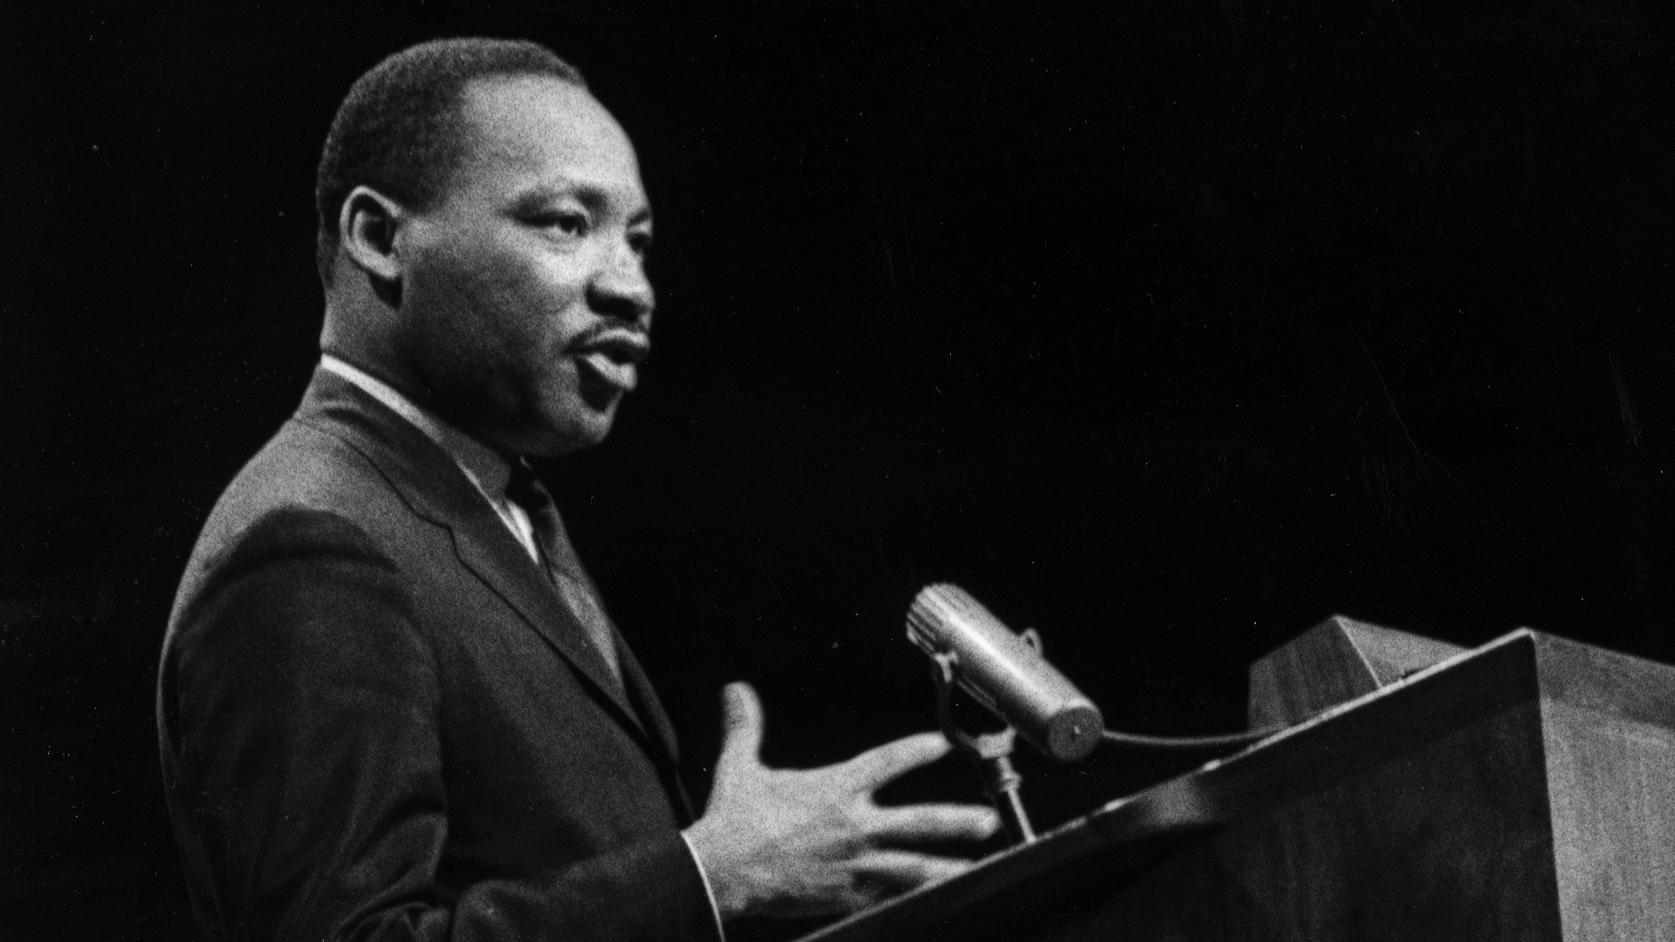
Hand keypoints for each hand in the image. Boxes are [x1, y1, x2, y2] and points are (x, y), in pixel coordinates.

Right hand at [682, 682, 999, 920]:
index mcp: (835, 788)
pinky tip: (934, 898)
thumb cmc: (733, 821)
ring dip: (948, 865)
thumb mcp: (739, 767)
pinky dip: (913, 895)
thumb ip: (746, 728)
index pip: (889, 761)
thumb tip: (736, 691)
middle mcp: (854, 825)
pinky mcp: (847, 895)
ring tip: (977, 867)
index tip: (945, 743)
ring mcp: (855, 863)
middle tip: (989, 820)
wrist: (721, 872)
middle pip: (920, 821)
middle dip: (958, 820)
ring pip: (914, 866)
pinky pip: (890, 895)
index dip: (920, 749)